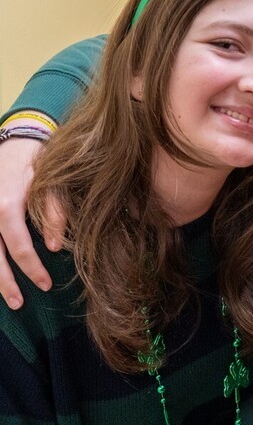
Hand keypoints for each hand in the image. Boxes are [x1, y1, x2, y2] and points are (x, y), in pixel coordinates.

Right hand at [0, 137, 65, 308]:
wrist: (16, 140)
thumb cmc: (37, 161)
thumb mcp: (51, 182)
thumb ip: (55, 212)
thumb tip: (55, 246)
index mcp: (7, 205)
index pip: (18, 246)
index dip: (31, 268)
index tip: (44, 284)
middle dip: (4, 283)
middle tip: (19, 303)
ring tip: (5, 297)